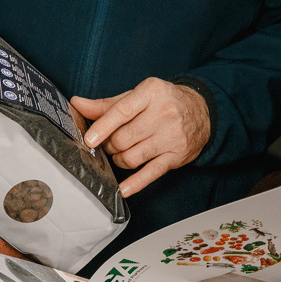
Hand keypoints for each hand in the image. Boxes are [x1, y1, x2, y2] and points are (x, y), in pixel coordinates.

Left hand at [71, 78, 210, 197]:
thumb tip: (77, 104)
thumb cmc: (164, 101)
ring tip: (119, 154)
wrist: (202, 110)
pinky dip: (135, 183)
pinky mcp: (176, 156)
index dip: (103, 127)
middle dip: (109, 145)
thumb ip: (107, 104)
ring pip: (133, 157)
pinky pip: (152, 173)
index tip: (89, 139)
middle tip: (108, 143)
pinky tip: (123, 189)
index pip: (122, 111)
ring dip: (119, 160)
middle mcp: (164, 113)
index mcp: (151, 92)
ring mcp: (171, 136)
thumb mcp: (138, 96)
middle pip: (124, 138)